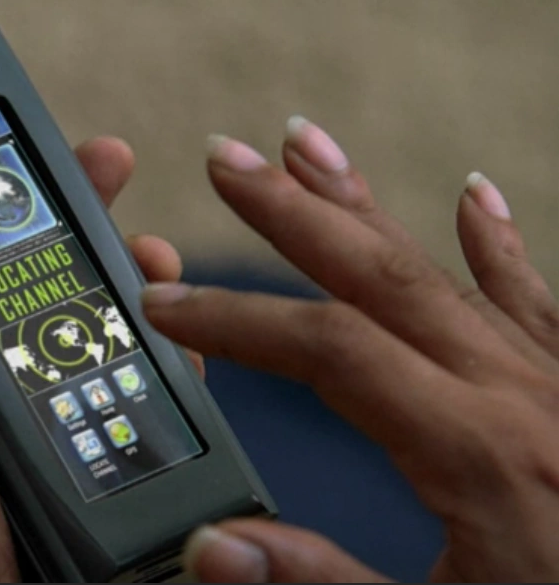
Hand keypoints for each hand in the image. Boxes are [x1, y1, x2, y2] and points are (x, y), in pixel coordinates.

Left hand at [0, 137, 202, 582]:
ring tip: (155, 265)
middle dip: (71, 222)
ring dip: (120, 284)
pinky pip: (114, 383)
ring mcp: (22, 409)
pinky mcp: (71, 442)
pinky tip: (174, 342)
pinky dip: (148, 354)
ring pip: (78, 323)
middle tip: (113, 179)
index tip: (32, 153)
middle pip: (23, 276)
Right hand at [140, 117, 558, 581]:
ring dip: (368, 206)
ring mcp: (557, 385)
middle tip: (228, 160)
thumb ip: (324, 583)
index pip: (330, 352)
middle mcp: (520, 396)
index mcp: (479, 454)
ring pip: (445, 272)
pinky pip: (535, 303)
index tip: (166, 308)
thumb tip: (215, 546)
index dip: (237, 322)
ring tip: (309, 145)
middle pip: (381, 276)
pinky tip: (474, 196)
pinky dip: (498, 247)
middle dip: (293, 213)